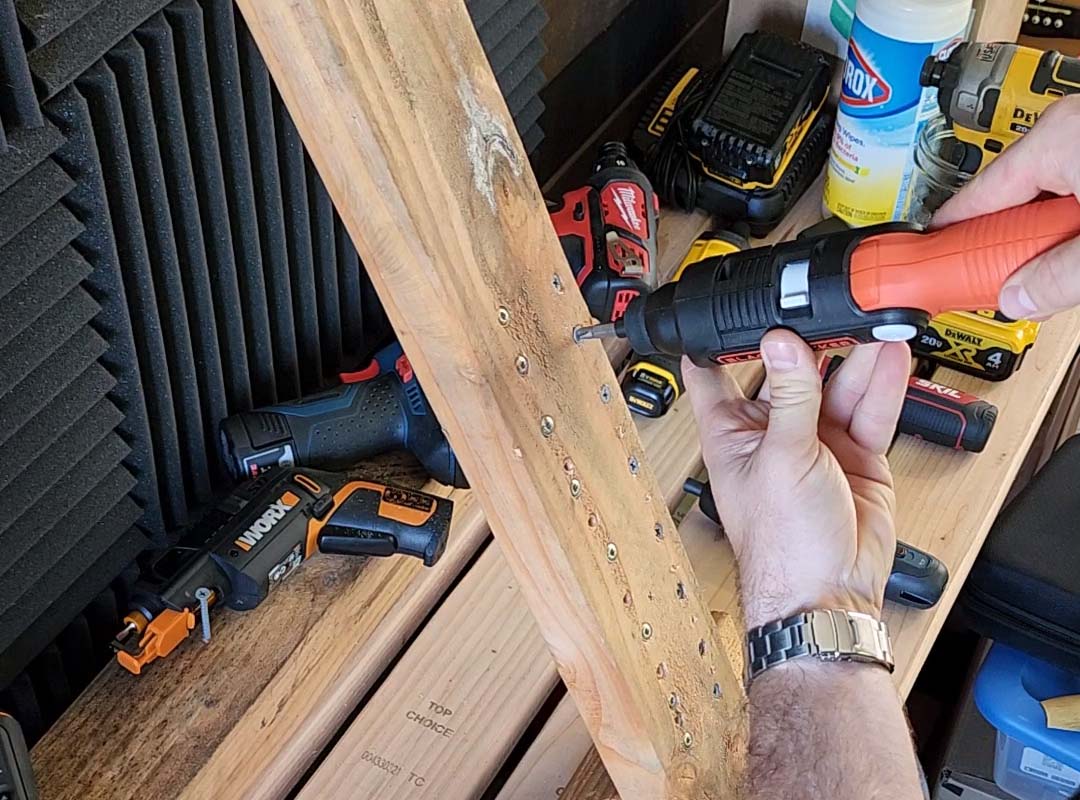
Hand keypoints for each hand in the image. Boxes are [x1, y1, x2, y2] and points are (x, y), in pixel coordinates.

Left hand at [685, 331, 909, 628]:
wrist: (829, 596)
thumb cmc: (781, 546)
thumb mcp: (782, 457)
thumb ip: (790, 398)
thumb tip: (782, 345)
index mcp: (731, 433)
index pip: (714, 373)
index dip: (718, 338)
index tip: (731, 304)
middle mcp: (772, 432)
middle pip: (788, 370)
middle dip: (807, 341)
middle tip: (824, 306)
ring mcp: (817, 441)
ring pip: (835, 385)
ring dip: (851, 357)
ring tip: (867, 322)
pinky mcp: (856, 453)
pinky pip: (870, 409)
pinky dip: (881, 383)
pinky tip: (888, 354)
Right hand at [934, 95, 1079, 320]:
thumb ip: (1059, 275)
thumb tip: (1018, 298)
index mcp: (1054, 137)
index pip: (975, 198)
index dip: (950, 240)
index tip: (929, 266)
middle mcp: (1067, 126)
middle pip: (1009, 199)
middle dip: (1012, 242)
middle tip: (1008, 279)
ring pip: (1045, 195)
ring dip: (1047, 233)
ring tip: (1061, 263)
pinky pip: (1070, 184)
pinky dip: (1069, 216)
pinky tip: (1074, 241)